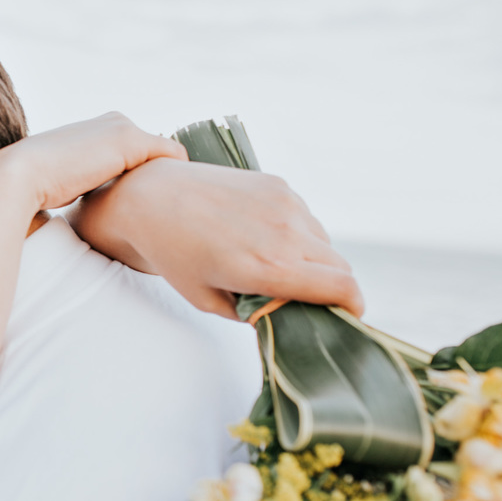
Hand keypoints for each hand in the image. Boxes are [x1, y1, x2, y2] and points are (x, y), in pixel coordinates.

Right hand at [0, 112, 187, 211]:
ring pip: (166, 154)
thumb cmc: (37, 186)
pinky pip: (173, 154)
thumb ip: (86, 180)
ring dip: (169, 177)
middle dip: (160, 175)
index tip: (144, 202)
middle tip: (163, 205)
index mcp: (97, 128)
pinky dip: (178, 174)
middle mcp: (113, 120)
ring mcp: (123, 127)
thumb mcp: (66, 178)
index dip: (142, 176)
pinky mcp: (131, 141)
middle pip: (155, 151)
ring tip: (171, 203)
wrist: (21, 175)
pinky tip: (172, 197)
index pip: (134, 151)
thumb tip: (92, 200)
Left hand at [69, 159, 364, 319]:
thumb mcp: (211, 300)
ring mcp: (285, 203)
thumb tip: (291, 315)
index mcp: (270, 267)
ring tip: (272, 265)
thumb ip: (258, 312)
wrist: (149, 199)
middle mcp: (285, 232)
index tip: (346, 316)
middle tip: (305, 298)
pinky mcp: (278, 184)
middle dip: (331, 286)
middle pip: (340, 266)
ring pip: (324, 241)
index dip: (353, 307)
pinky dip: (296, 233)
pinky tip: (260, 236)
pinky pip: (305, 218)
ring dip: (313, 259)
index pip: (343, 287)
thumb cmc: (175, 257)